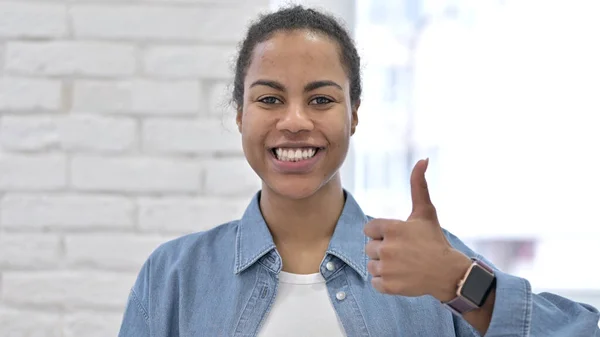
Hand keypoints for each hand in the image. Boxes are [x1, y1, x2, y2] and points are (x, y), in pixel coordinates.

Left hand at [363, 158, 471, 301]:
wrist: (448, 273)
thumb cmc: (435, 240)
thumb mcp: (426, 211)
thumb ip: (418, 185)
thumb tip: (423, 159)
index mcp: (390, 228)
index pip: (369, 229)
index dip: (382, 233)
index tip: (398, 238)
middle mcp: (386, 247)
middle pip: (369, 247)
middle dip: (383, 250)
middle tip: (404, 253)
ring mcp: (386, 268)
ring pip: (372, 265)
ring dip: (383, 266)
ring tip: (403, 265)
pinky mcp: (387, 285)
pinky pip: (375, 282)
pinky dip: (385, 282)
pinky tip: (400, 277)